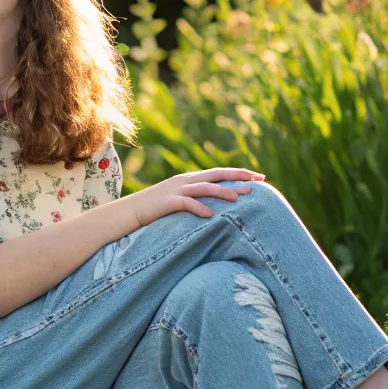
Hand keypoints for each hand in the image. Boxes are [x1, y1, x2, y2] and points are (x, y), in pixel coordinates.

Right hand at [129, 168, 265, 226]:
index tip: (259, 177)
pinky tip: (211, 216)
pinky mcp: (167, 202)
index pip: (219, 172)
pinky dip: (199, 208)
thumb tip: (216, 206)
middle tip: (258, 181)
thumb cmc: (155, 210)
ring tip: (238, 199)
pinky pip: (186, 204)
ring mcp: (176, 190)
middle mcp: (185, 181)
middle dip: (238, 177)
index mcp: (190, 179)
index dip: (239, 173)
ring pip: (204, 188)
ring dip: (222, 192)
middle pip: (216, 175)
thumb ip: (195, 199)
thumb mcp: (178, 201)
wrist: (128, 212)